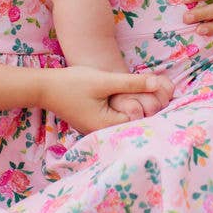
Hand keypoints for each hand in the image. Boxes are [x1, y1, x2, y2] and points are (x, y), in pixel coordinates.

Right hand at [41, 67, 171, 135]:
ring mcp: (97, 128)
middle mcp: (103, 132)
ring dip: (137, 110)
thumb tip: (159, 84)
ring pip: (125, 121)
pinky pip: (115, 119)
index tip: (168, 100)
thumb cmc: (73, 83)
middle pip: (133, 124)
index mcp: (107, 125)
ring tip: (154, 98)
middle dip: (148, 111)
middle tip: (166, 98)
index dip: (154, 111)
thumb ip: (133, 83)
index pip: (140, 122)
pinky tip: (134, 99)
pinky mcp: (93, 122)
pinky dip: (125, 110)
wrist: (45, 87)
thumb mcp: (105, 80)